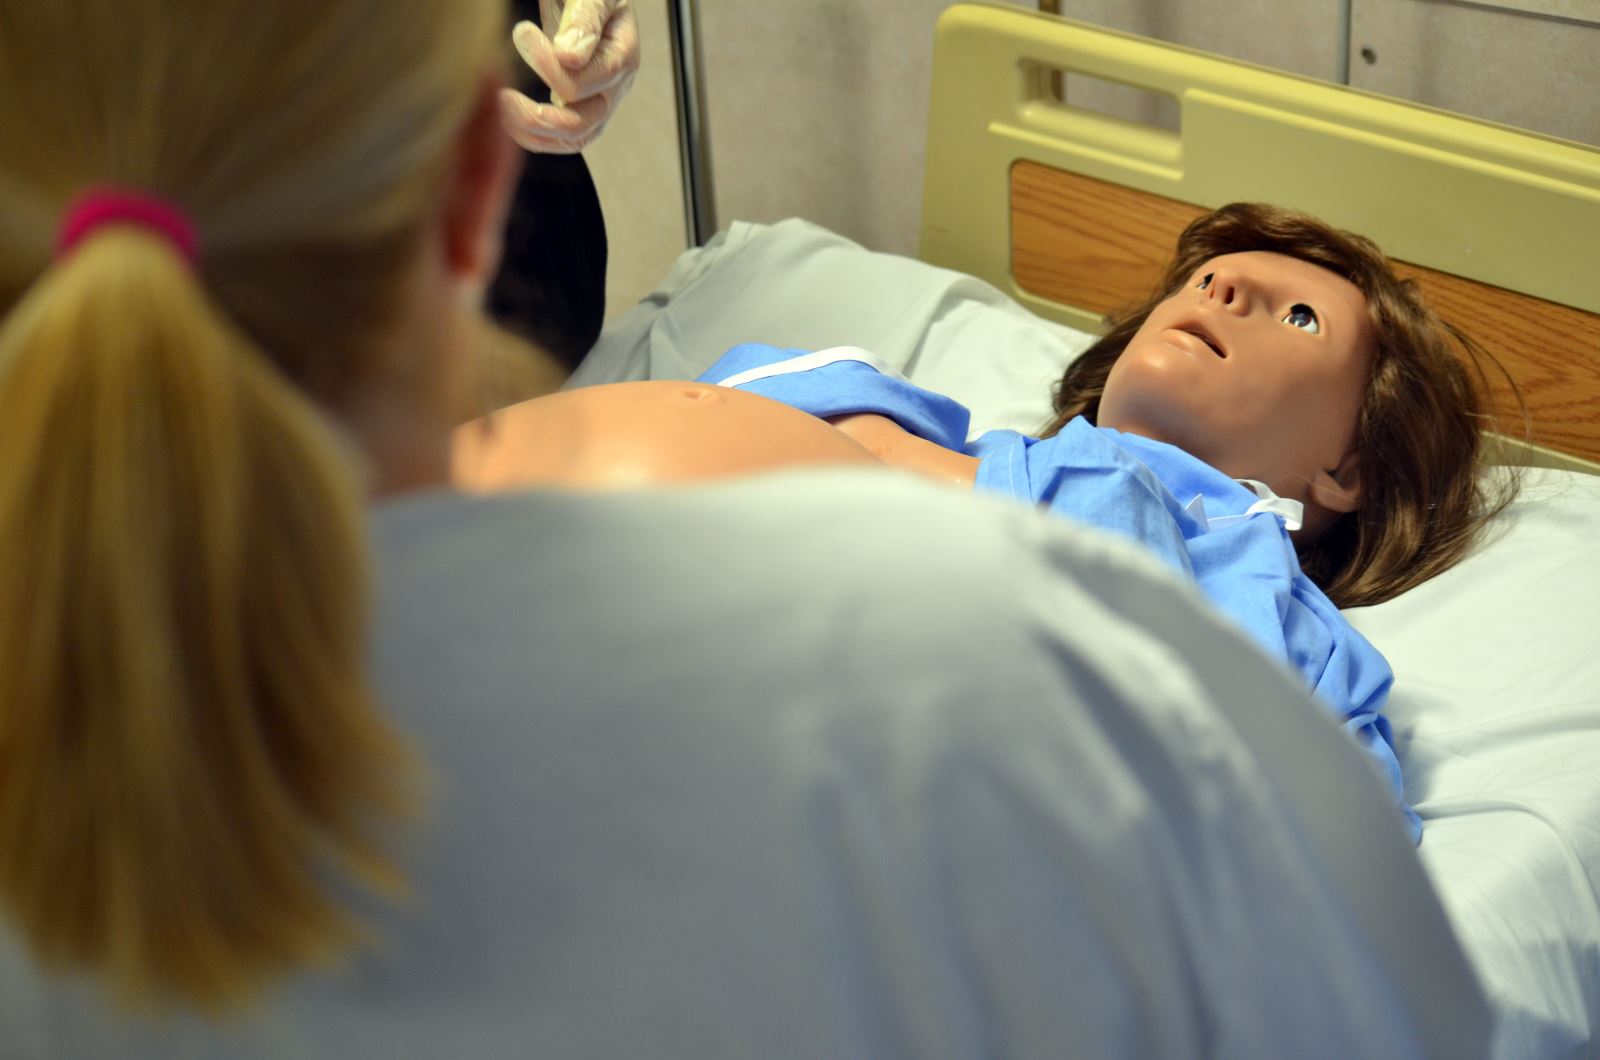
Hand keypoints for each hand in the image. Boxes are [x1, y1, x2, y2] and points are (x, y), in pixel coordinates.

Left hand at [500, 0, 638, 153]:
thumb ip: (584, 20)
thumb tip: (570, 57)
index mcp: (621, 55)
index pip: (586, 82)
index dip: (550, 69)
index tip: (521, 33)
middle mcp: (614, 87)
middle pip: (583, 122)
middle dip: (538, 115)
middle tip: (502, 95)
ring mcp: (598, 103)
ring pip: (572, 138)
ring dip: (533, 131)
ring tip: (501, 109)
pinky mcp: (578, 110)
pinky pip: (560, 139)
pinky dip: (533, 136)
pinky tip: (507, 121)